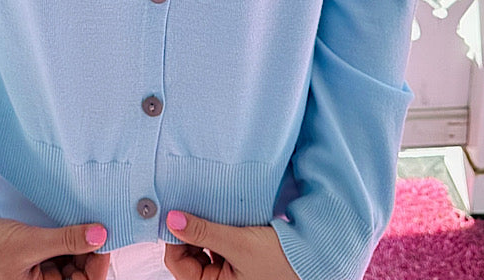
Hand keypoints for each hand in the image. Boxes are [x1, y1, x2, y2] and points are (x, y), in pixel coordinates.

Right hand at [0, 217, 109, 279]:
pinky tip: (66, 227)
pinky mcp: (31, 264)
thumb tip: (100, 234)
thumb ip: (66, 240)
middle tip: (92, 226)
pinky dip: (63, 243)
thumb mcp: (30, 243)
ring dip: (76, 247)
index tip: (103, 239)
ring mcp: (36, 278)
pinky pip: (56, 257)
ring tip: (78, 223)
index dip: (96, 265)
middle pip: (77, 277)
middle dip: (87, 254)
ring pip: (68, 266)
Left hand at [163, 211, 298, 279]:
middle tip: (194, 210)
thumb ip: (204, 231)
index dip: (174, 239)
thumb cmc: (279, 259)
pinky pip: (214, 249)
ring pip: (200, 251)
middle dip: (190, 235)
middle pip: (187, 258)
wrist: (311, 258)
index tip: (176, 213)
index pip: (178, 264)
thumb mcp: (239, 243)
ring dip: (203, 233)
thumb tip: (172, 219)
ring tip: (211, 215)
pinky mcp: (234, 265)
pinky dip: (215, 234)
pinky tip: (222, 222)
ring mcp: (225, 275)